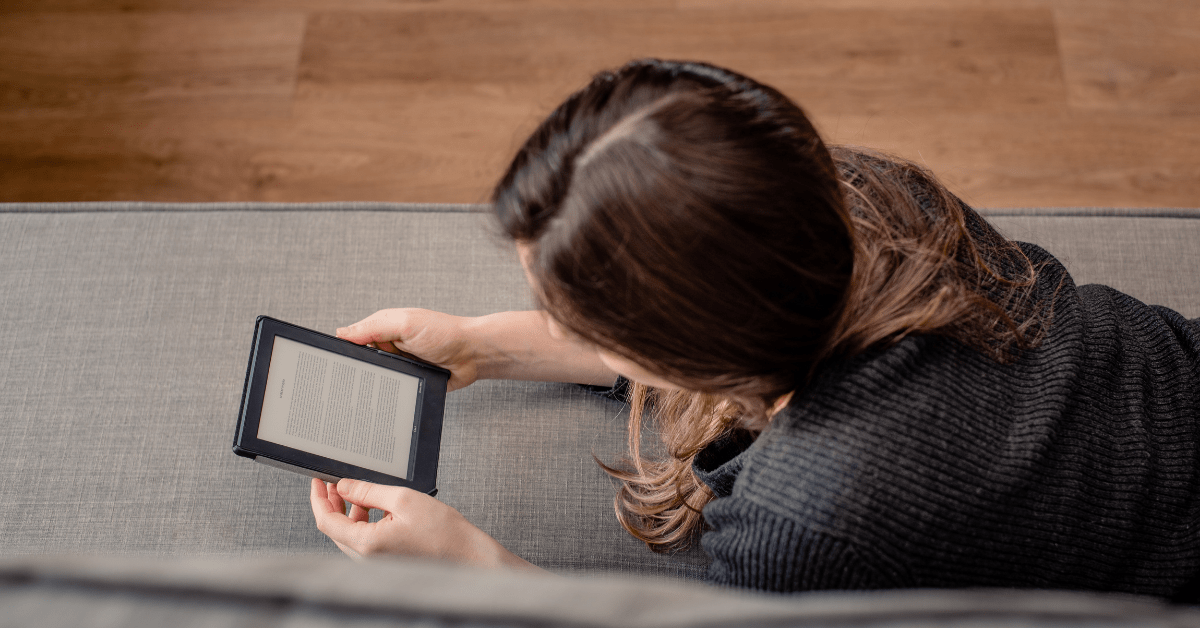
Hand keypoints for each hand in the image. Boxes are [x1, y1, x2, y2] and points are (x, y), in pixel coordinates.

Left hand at [309, 478, 540, 571]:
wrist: (467, 556)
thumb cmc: (444, 533)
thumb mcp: (403, 499)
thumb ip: (368, 491)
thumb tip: (344, 485)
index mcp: (367, 544)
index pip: (326, 521)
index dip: (318, 498)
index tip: (317, 481)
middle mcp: (367, 558)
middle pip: (334, 529)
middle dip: (331, 503)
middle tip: (335, 482)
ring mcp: (375, 563)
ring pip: (349, 536)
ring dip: (348, 513)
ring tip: (357, 492)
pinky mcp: (385, 562)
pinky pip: (363, 542)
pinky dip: (362, 523)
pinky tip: (375, 508)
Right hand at [337, 309, 478, 390]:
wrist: (473, 355)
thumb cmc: (445, 333)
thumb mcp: (405, 323)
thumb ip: (373, 327)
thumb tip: (342, 332)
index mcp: (385, 327)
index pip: (355, 338)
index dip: (347, 349)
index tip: (339, 359)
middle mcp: (390, 346)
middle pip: (365, 361)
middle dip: (366, 368)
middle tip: (371, 371)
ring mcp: (400, 364)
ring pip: (378, 378)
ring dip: (382, 380)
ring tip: (394, 377)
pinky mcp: (410, 381)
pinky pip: (394, 390)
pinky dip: (394, 391)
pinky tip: (398, 391)